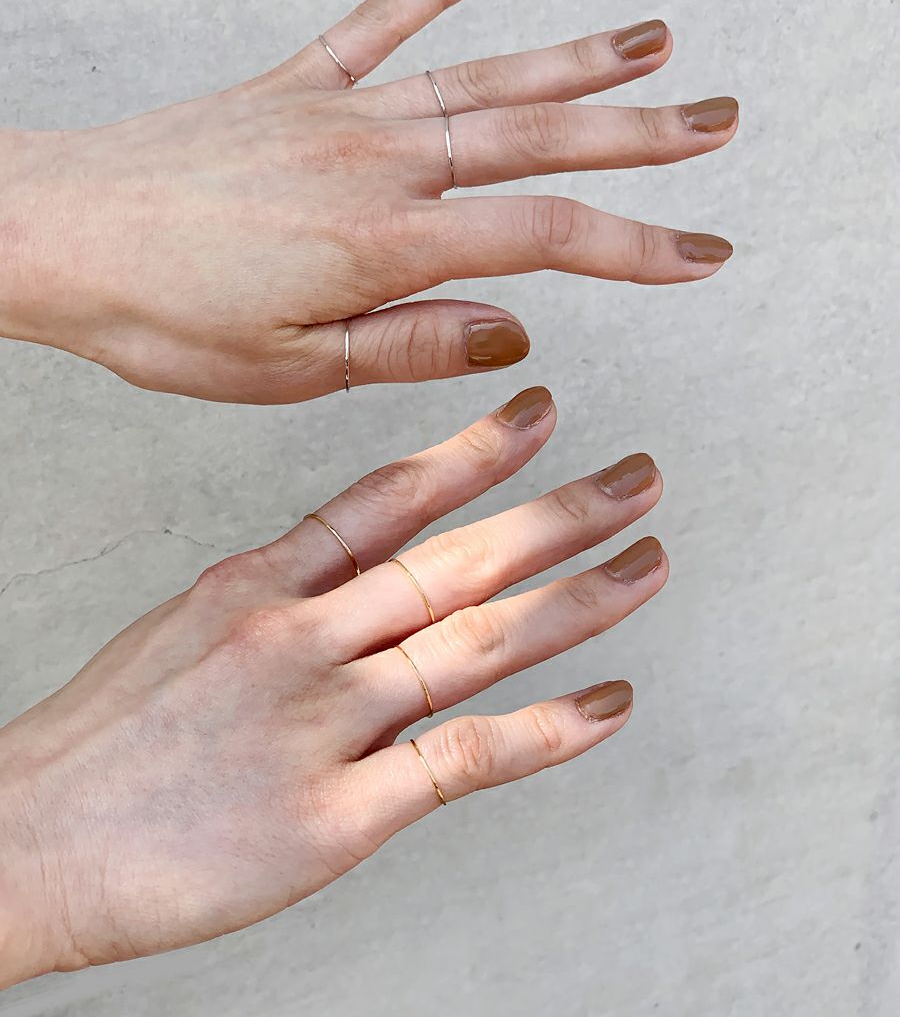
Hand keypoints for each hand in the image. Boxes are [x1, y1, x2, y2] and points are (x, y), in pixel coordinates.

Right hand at [0, 387, 667, 983]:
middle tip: (637, 477)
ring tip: (646, 562)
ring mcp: (325, 720)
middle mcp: (304, 636)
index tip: (539, 409)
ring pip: (478, 641)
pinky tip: (607, 701)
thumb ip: (281, 588)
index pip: (389, 494)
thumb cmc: (105, 737)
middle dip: (560, 512)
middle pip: (457, 558)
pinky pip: (465, 758)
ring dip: (577, 597)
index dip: (475, 449)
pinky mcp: (337, 816)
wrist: (31, 840)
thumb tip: (349, 562)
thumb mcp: (187, 623)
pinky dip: (547, 730)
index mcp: (261, 581)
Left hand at [1, 0, 736, 403]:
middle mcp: (377, 161)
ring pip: (483, 76)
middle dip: (641, 135)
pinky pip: (379, 20)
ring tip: (653, 45)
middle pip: (537, 138)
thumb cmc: (162, 314)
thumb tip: (510, 332)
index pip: (542, 235)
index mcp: (384, 242)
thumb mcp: (293, 368)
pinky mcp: (295, 86)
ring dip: (577, 61)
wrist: (56, 237)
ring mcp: (338, 112)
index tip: (701, 251)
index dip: (634, 244)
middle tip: (717, 124)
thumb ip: (413, 344)